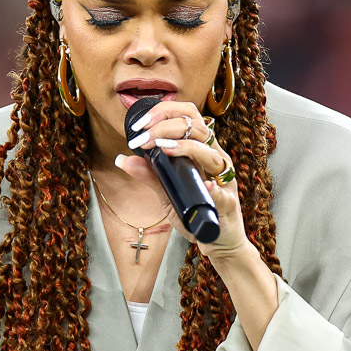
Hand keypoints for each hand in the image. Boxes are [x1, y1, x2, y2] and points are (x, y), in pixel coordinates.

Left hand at [115, 99, 246, 259]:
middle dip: (167, 126)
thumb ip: (149, 175)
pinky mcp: (228, 203)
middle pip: (198, 126)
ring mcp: (223, 179)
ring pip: (211, 153)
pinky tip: (206, 186)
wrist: (216, 237)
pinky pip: (223, 193)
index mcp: (202, 150)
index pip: (188, 116)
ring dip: (185, 148)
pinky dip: (214, 189)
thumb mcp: (167, 191)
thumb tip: (122, 159)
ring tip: (162, 150)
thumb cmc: (194, 211)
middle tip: (144, 137)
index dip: (164, 113)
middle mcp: (214, 158)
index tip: (140, 126)